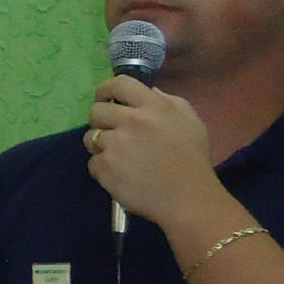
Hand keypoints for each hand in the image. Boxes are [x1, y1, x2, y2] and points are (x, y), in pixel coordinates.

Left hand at [85, 77, 217, 224]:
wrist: (189, 200)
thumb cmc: (192, 160)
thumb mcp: (189, 121)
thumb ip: (167, 101)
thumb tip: (148, 90)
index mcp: (154, 107)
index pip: (119, 84)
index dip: (107, 90)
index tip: (107, 99)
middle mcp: (132, 122)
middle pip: (96, 111)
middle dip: (101, 121)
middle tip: (114, 134)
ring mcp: (116, 145)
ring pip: (90, 137)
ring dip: (100, 146)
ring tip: (120, 157)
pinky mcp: (105, 168)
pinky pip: (93, 163)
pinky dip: (103, 169)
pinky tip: (121, 175)